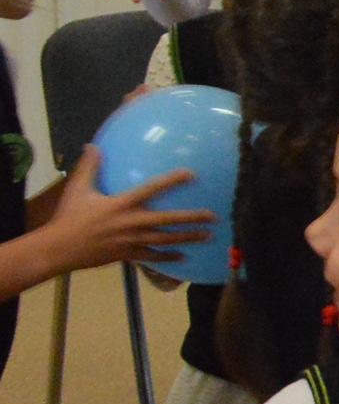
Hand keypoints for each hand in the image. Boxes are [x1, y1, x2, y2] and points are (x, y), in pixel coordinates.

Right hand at [39, 149, 216, 269]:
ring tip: (208, 235)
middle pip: (168, 220)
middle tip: (214, 216)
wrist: (59, 248)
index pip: (152, 189)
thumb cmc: (69, 217)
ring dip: (187, 238)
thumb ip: (89, 167)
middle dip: (192, 218)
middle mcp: (131, 223)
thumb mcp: (77, 189)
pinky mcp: (128, 255)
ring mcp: (131, 241)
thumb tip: (93, 145)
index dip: (172, 181)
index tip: (192, 174)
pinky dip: (168, 258)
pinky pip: (152, 257)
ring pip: (165, 240)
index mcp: (122, 204)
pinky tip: (183, 257)